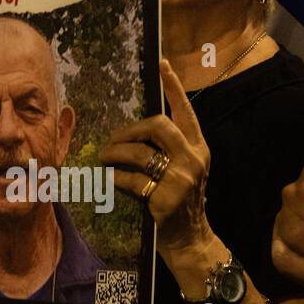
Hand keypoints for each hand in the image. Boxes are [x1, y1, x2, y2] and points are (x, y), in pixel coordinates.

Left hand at [100, 59, 211, 257]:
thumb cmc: (182, 202)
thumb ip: (170, 148)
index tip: (163, 64)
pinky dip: (113, 178)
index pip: (186, 111)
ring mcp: (181, 180)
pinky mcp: (165, 199)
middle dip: (130, 130)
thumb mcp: (185, 170)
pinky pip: (130, 180)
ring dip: (115, 153)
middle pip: (158, 126)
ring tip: (104, 158)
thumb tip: (137, 130)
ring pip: (140, 153)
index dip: (174, 87)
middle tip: (113, 140)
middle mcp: (193, 159)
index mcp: (199, 148)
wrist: (191, 239)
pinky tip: (107, 179)